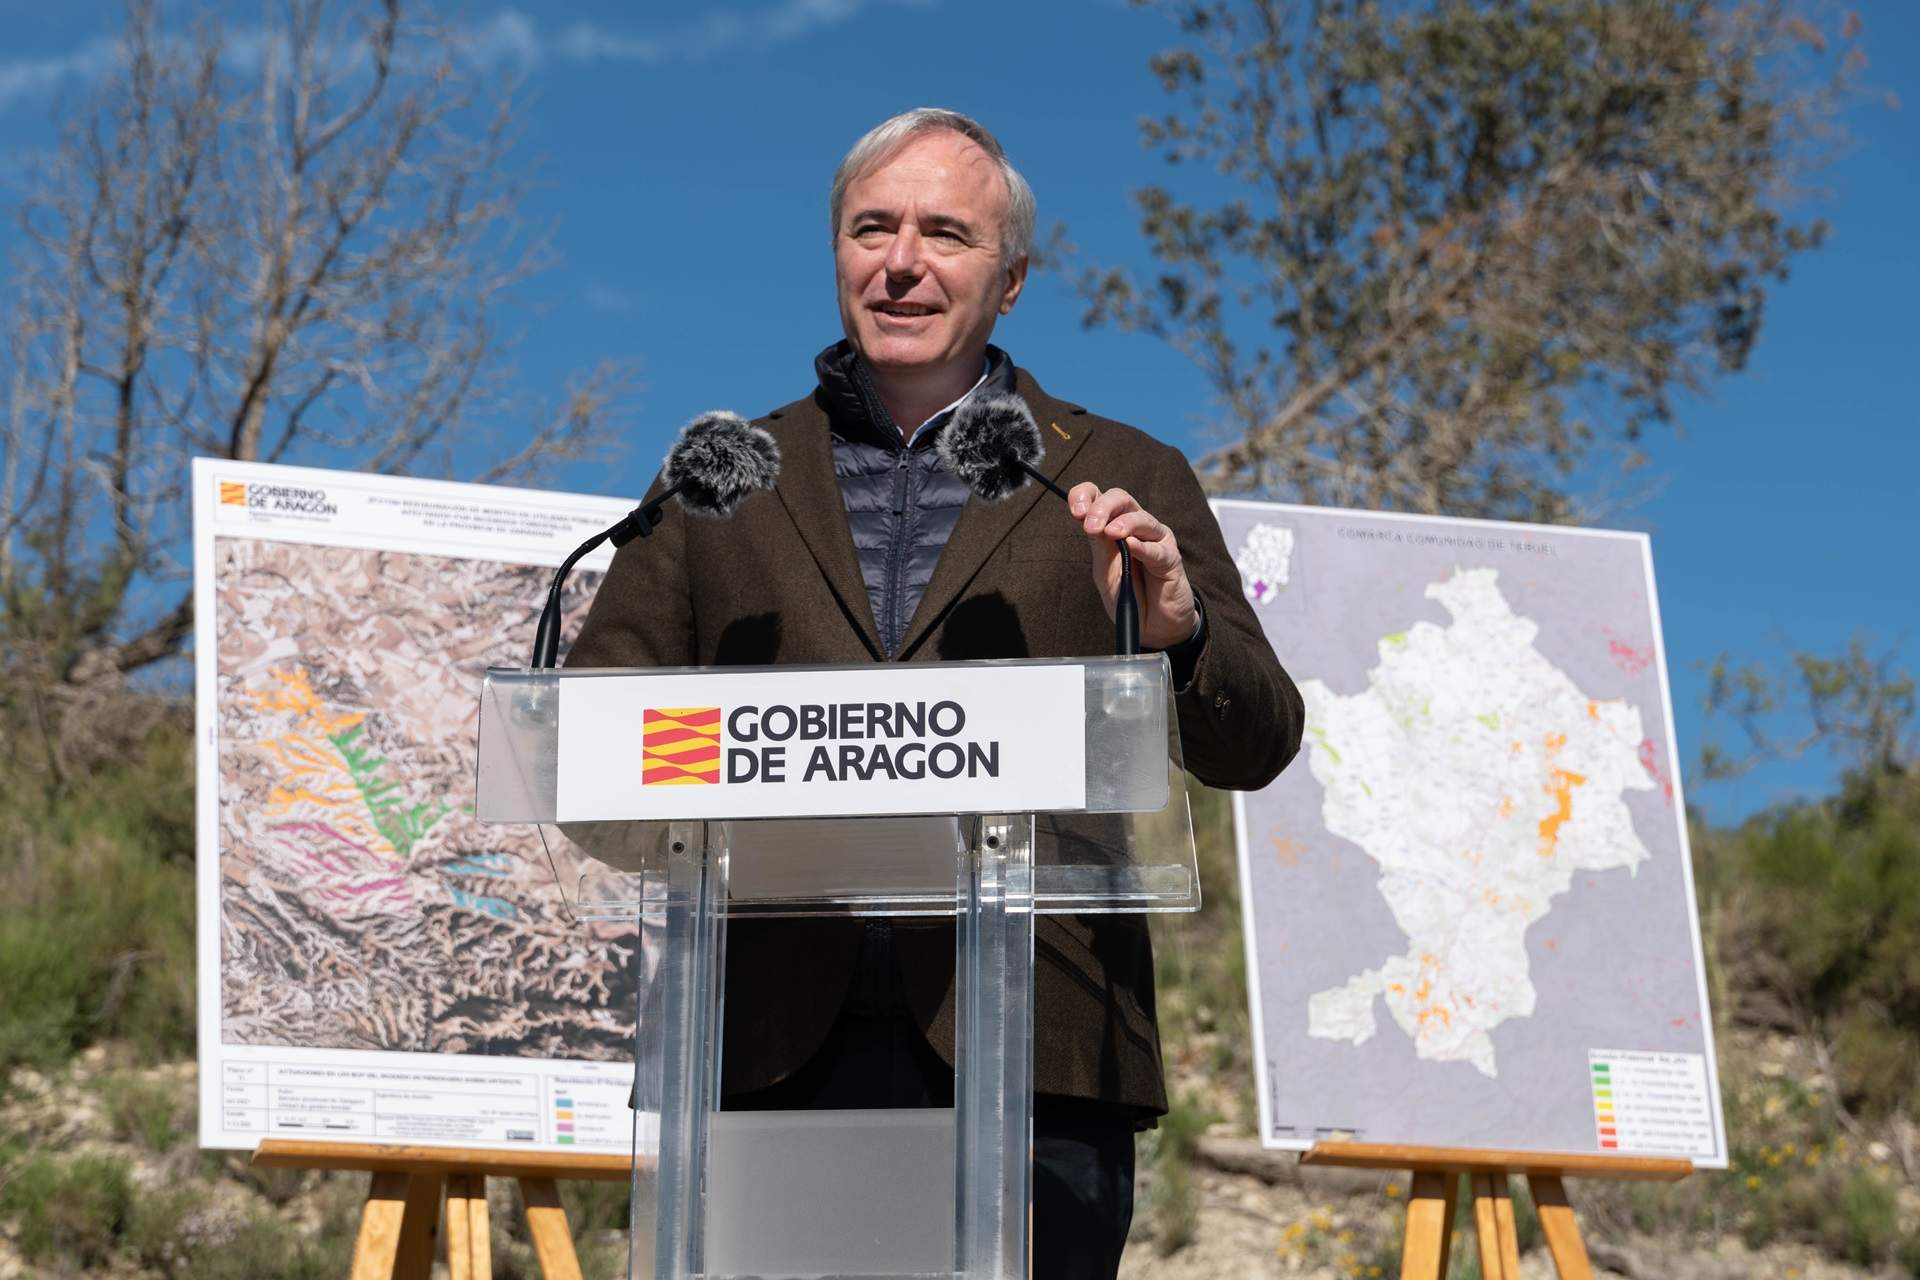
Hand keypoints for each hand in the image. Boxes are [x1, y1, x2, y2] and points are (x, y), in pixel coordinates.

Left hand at [1066, 482, 1198, 650]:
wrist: (1154, 626)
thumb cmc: (1129, 596)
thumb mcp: (1105, 572)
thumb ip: (1098, 547)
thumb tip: (1087, 521)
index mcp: (1114, 526)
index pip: (1099, 496)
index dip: (1085, 496)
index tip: (1076, 511)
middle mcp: (1136, 527)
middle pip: (1121, 498)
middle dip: (1103, 507)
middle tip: (1090, 526)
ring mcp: (1155, 540)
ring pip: (1141, 518)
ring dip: (1123, 523)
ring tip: (1110, 533)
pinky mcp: (1171, 559)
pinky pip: (1157, 549)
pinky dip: (1143, 546)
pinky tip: (1132, 546)